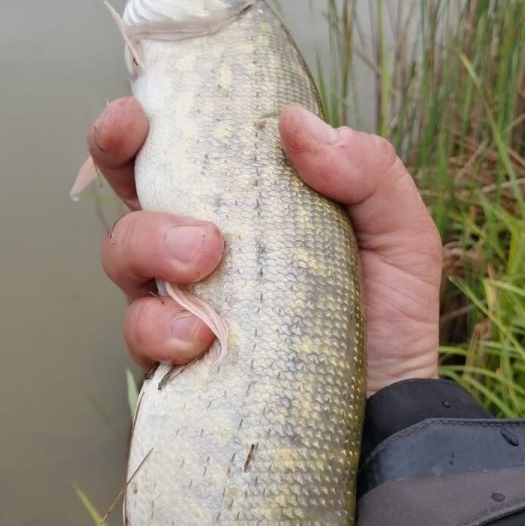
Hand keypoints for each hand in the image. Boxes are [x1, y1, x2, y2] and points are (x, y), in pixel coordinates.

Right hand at [87, 98, 441, 395]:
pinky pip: (139, 334)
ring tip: (205, 266)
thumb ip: (366, 169)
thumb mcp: (399, 232)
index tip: (135, 113)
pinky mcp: (175, 358)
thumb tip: (295, 122)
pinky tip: (202, 340)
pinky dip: (160, 330)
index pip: (177, 148)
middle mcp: (202, 246)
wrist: (387, 412)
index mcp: (246, 202)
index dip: (137, 124)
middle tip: (187, 196)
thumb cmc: (389, 318)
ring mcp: (183, 301)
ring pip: (125, 257)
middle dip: (125, 171)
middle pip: (130, 191)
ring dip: (150, 248)